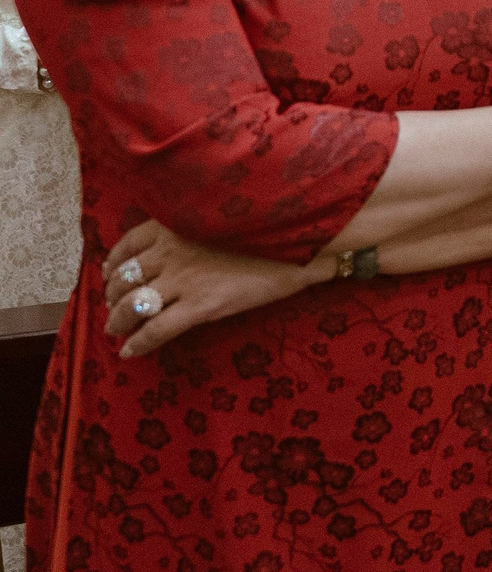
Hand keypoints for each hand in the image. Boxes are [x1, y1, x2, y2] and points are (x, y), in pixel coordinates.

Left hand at [100, 221, 323, 360]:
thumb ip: (194, 228)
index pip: (129, 243)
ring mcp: (185, 280)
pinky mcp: (200, 306)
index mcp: (177, 225)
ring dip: (117, 319)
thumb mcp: (223, 219)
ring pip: (133, 304)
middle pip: (125, 277)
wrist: (301, 245)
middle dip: (112, 295)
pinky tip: (129, 351)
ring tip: (115, 329)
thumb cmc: (268, 229)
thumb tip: (178, 246)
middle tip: (112, 306)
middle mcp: (173, 251)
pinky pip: (156, 330)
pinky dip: (137, 343)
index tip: (110, 273)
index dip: (113, 262)